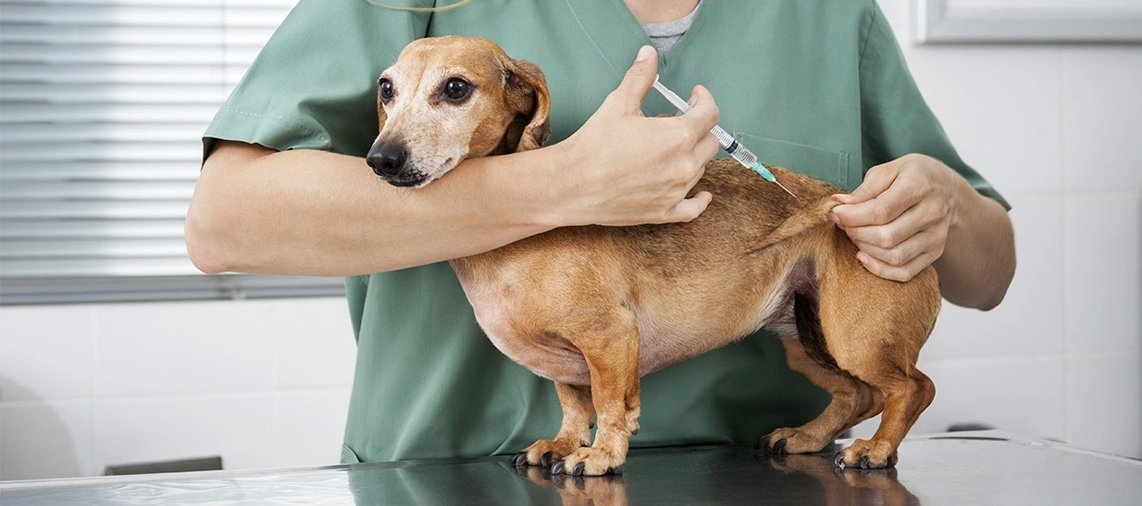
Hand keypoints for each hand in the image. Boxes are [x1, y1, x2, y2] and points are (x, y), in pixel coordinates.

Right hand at [553, 45, 720, 225]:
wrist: (571, 185)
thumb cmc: (594, 144)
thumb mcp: (618, 104)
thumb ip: (640, 78)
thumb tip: (649, 54)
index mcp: (678, 136)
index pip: (709, 115)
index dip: (704, 100)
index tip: (695, 96)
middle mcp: (684, 165)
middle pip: (709, 142)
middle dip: (698, 128)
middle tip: (676, 122)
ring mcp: (676, 191)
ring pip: (699, 169)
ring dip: (691, 155)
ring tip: (666, 148)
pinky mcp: (664, 212)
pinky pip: (693, 208)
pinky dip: (700, 200)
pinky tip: (703, 195)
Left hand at [829, 154, 970, 281]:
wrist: (948, 190)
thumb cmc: (912, 177)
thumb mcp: (890, 170)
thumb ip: (866, 188)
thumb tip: (841, 204)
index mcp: (920, 186)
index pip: (881, 211)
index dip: (852, 216)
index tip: (835, 213)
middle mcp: (933, 212)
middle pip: (887, 236)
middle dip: (856, 233)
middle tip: (844, 224)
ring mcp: (937, 236)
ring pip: (895, 256)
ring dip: (866, 250)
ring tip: (855, 235)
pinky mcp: (935, 253)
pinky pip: (905, 272)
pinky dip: (880, 270)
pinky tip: (864, 256)